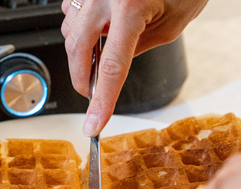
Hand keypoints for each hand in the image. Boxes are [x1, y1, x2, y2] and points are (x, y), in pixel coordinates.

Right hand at [61, 0, 208, 135]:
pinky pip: (70, 13)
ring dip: (81, 52)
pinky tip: (97, 29)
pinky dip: (80, 29)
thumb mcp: (171, 23)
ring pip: (70, 32)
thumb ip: (138, 48)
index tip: (93, 125)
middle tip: (92, 94)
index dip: (101, 102)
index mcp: (130, 5)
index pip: (111, 67)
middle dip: (83, 79)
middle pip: (78, 51)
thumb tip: (113, 66)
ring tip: (102, 54)